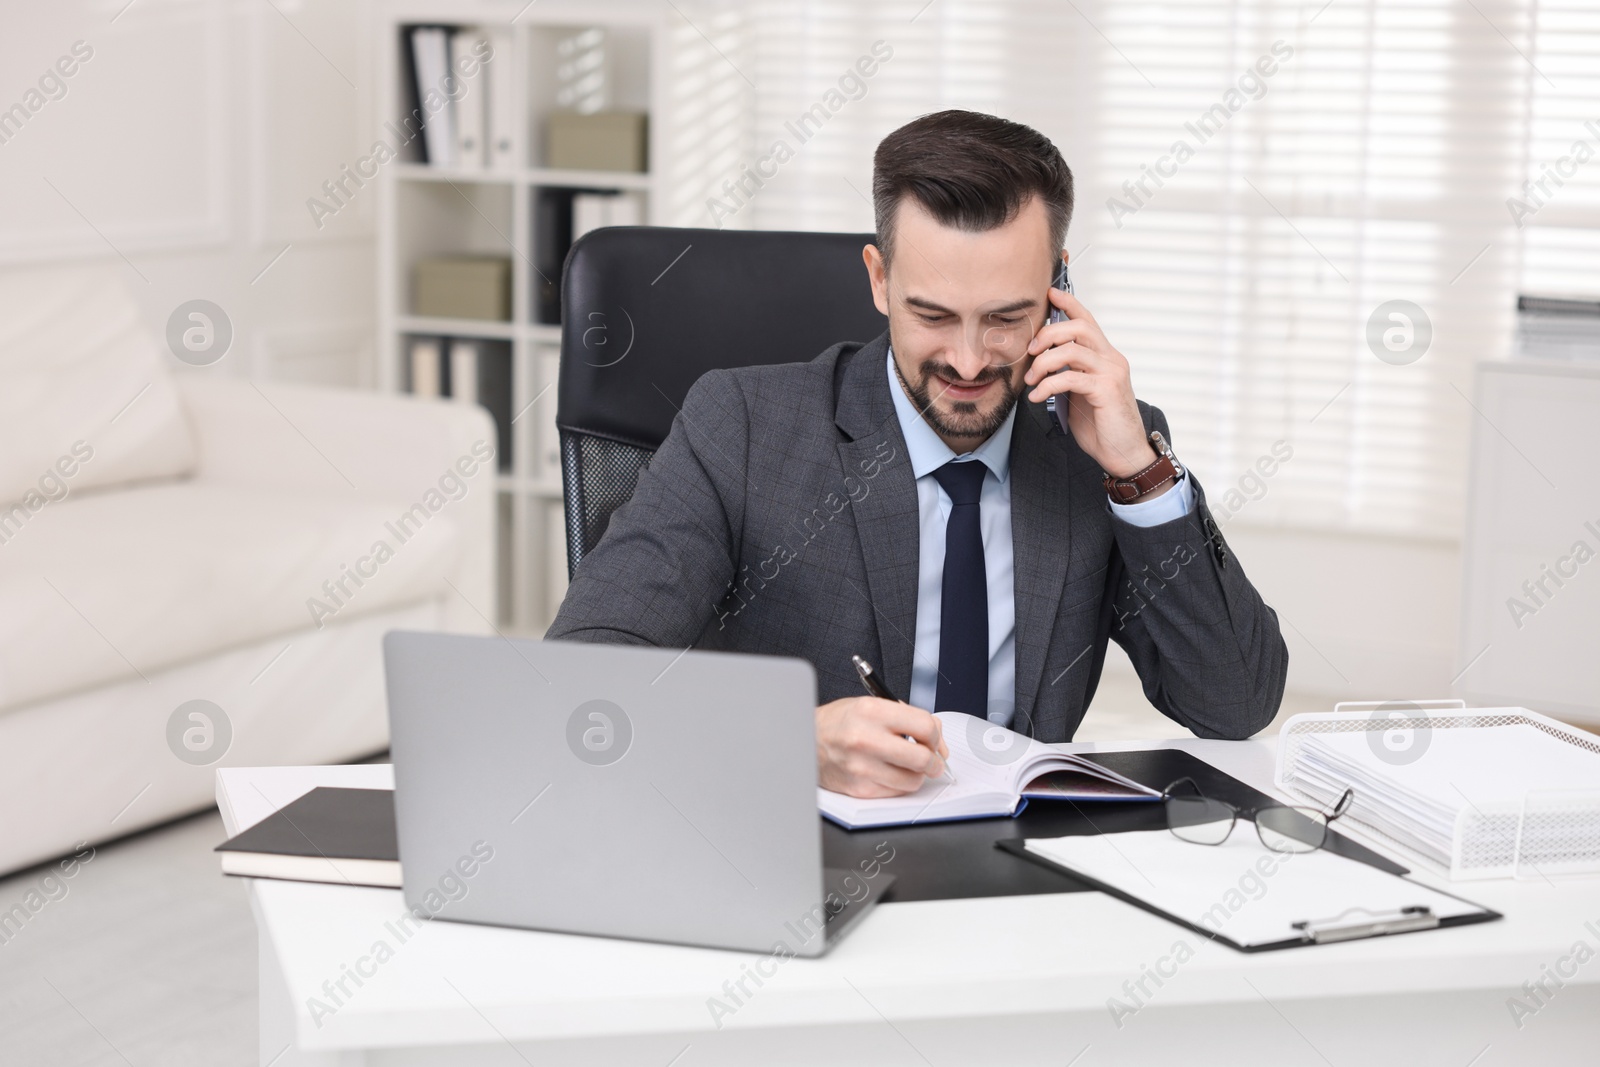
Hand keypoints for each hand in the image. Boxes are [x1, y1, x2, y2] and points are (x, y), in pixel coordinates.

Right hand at [816, 697, 949, 797]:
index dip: (936, 736)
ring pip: (912, 781)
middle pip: (922, 758)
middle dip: (934, 761)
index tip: (934, 741)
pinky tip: (890, 772)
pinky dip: (899, 784)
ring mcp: (861, 767)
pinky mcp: (859, 788)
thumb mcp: (872, 705)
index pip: (924, 726)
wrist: (807, 740)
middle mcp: (865, 739)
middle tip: (933, 761)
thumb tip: (937, 741)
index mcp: (872, 711)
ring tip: (908, 766)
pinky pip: (895, 792)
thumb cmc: (842, 721)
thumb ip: (907, 718)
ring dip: (917, 775)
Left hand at [1023, 288, 1159, 480]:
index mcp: (1105, 356)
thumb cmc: (1102, 425)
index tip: (1050, 293)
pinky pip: (1070, 377)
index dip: (1069, 303)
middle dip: (1048, 334)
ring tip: (1031, 381)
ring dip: (1043, 363)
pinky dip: (1047, 385)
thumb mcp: (1080, 393)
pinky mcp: (1106, 390)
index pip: (1088, 320)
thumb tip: (1042, 362)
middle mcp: (1111, 359)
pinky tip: (1037, 397)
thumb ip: (1068, 373)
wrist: (1123, 453)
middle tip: (1030, 353)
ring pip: (1072, 349)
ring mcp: (1111, 373)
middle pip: (1078, 327)